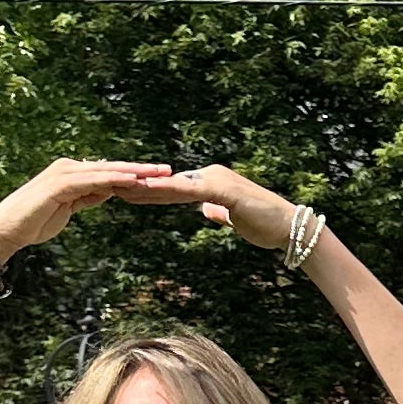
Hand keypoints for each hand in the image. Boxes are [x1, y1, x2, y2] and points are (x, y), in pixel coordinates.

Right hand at [0, 157, 178, 256]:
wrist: (8, 230)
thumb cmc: (35, 222)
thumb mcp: (70, 208)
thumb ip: (88, 197)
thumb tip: (109, 191)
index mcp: (73, 174)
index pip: (110, 172)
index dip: (135, 174)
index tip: (159, 177)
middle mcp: (69, 168)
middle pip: (112, 167)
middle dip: (141, 169)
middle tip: (168, 169)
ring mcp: (64, 174)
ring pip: (106, 171)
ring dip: (133, 172)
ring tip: (157, 173)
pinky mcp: (59, 184)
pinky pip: (92, 181)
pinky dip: (113, 179)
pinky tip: (132, 181)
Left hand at [130, 162, 303, 248]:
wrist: (292, 228)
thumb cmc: (267, 226)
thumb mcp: (236, 219)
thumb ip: (220, 212)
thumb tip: (207, 211)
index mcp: (212, 182)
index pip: (173, 188)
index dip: (149, 193)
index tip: (125, 195)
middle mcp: (211, 175)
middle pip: (168, 183)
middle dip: (139, 188)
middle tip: (110, 188)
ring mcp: (216, 180)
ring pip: (173, 185)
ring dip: (144, 188)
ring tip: (117, 189)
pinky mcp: (222, 189)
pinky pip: (187, 190)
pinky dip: (164, 191)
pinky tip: (144, 191)